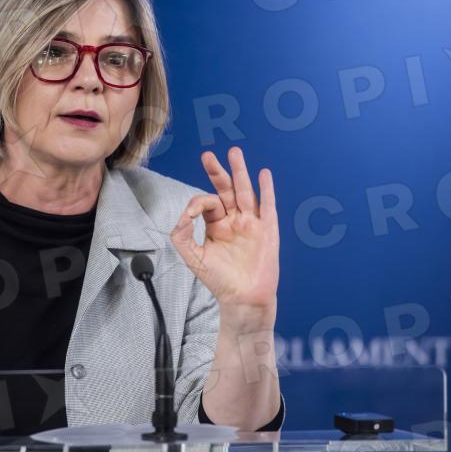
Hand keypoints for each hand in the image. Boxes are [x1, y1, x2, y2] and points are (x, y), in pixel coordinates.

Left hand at [170, 147, 279, 330]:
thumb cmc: (219, 280)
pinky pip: (267, 206)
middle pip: (226, 190)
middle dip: (217, 172)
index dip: (197, 203)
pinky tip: (264, 174)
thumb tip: (183, 216)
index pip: (207, 203)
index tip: (190, 215)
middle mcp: (234, 221)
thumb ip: (182, 236)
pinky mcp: (267, 231)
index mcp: (216, 225)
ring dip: (240, 172)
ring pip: (245, 192)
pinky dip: (267, 190)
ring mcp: (251, 224)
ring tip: (234, 152)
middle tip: (207, 156)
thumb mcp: (193, 258)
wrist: (242, 299)